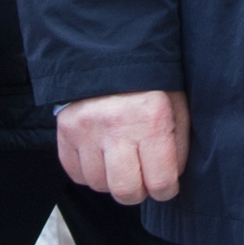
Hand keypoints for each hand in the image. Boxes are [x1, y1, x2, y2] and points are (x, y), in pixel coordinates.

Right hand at [55, 90, 189, 205]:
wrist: (111, 53)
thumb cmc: (150, 83)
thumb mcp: (177, 106)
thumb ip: (177, 145)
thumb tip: (170, 179)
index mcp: (151, 120)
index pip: (160, 183)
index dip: (166, 189)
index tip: (164, 182)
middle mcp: (116, 126)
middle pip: (125, 191)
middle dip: (137, 191)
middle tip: (141, 176)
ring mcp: (87, 128)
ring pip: (98, 185)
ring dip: (111, 180)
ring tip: (120, 160)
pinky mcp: (66, 129)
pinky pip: (75, 173)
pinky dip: (89, 172)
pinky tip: (101, 156)